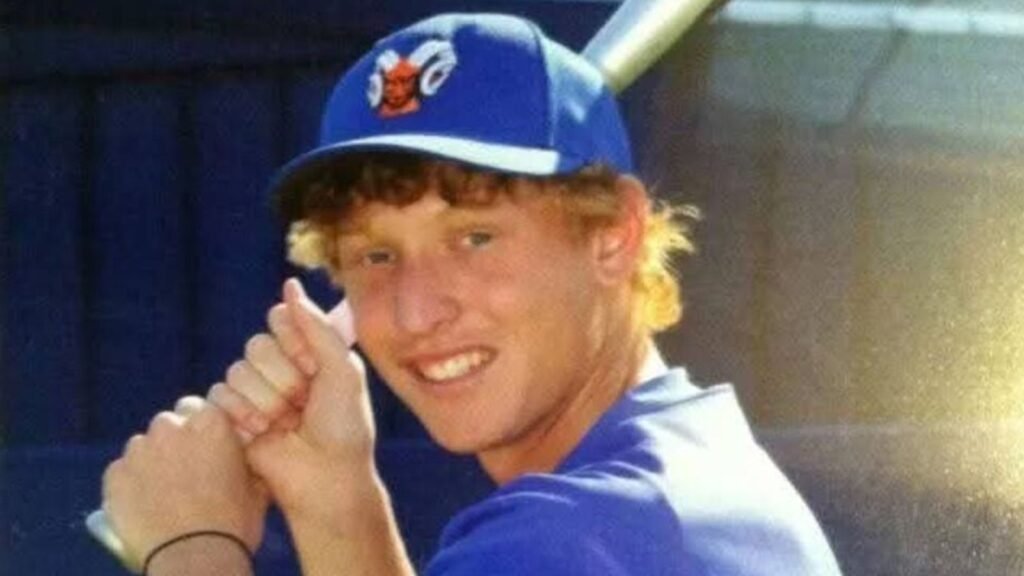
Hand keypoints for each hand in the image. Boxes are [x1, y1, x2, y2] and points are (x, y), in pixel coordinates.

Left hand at [101, 401, 267, 567]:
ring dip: (152, 461)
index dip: (205, 430)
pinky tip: (144, 505)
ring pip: (143, 445)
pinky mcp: (114, 475)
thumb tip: (246, 455)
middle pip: (170, 422)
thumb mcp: (256, 486)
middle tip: (187, 471)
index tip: (208, 449)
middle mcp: (172, 427)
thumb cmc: (233, 525)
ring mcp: (139, 450)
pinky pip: (121, 471)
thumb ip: (247, 460)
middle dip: (177, 441)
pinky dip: (130, 483)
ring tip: (164, 492)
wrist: (194, 559)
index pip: (202, 408)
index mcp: (211, 423)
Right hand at [245, 278, 377, 525]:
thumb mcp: (343, 372)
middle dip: (282, 377)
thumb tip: (290, 284)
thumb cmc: (345, 427)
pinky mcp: (232, 418)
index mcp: (307, 353)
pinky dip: (244, 416)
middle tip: (302, 403)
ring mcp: (254, 393)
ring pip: (237, 371)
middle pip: (256, 345)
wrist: (326, 478)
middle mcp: (278, 369)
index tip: (314, 368)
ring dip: (266, 401)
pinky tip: (264, 434)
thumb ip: (317, 328)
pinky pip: (219, 397)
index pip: (280, 320)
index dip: (294, 343)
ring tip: (286, 424)